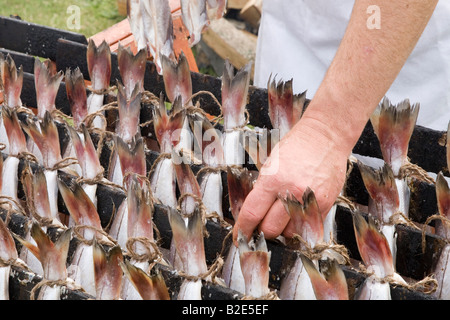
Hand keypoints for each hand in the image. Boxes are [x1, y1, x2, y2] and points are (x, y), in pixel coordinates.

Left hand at [233, 114, 349, 241]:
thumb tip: (254, 216)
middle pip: (270, 229)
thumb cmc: (295, 148)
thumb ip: (263, 191)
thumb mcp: (270, 166)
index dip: (243, 230)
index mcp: (272, 180)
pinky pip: (307, 228)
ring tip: (283, 215)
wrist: (325, 137)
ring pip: (289, 233)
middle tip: (262, 225)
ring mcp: (309, 201)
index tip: (240, 237)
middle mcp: (291, 193)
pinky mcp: (325, 206)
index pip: (252, 214)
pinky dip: (299, 226)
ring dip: (283, 229)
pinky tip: (297, 213)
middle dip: (263, 230)